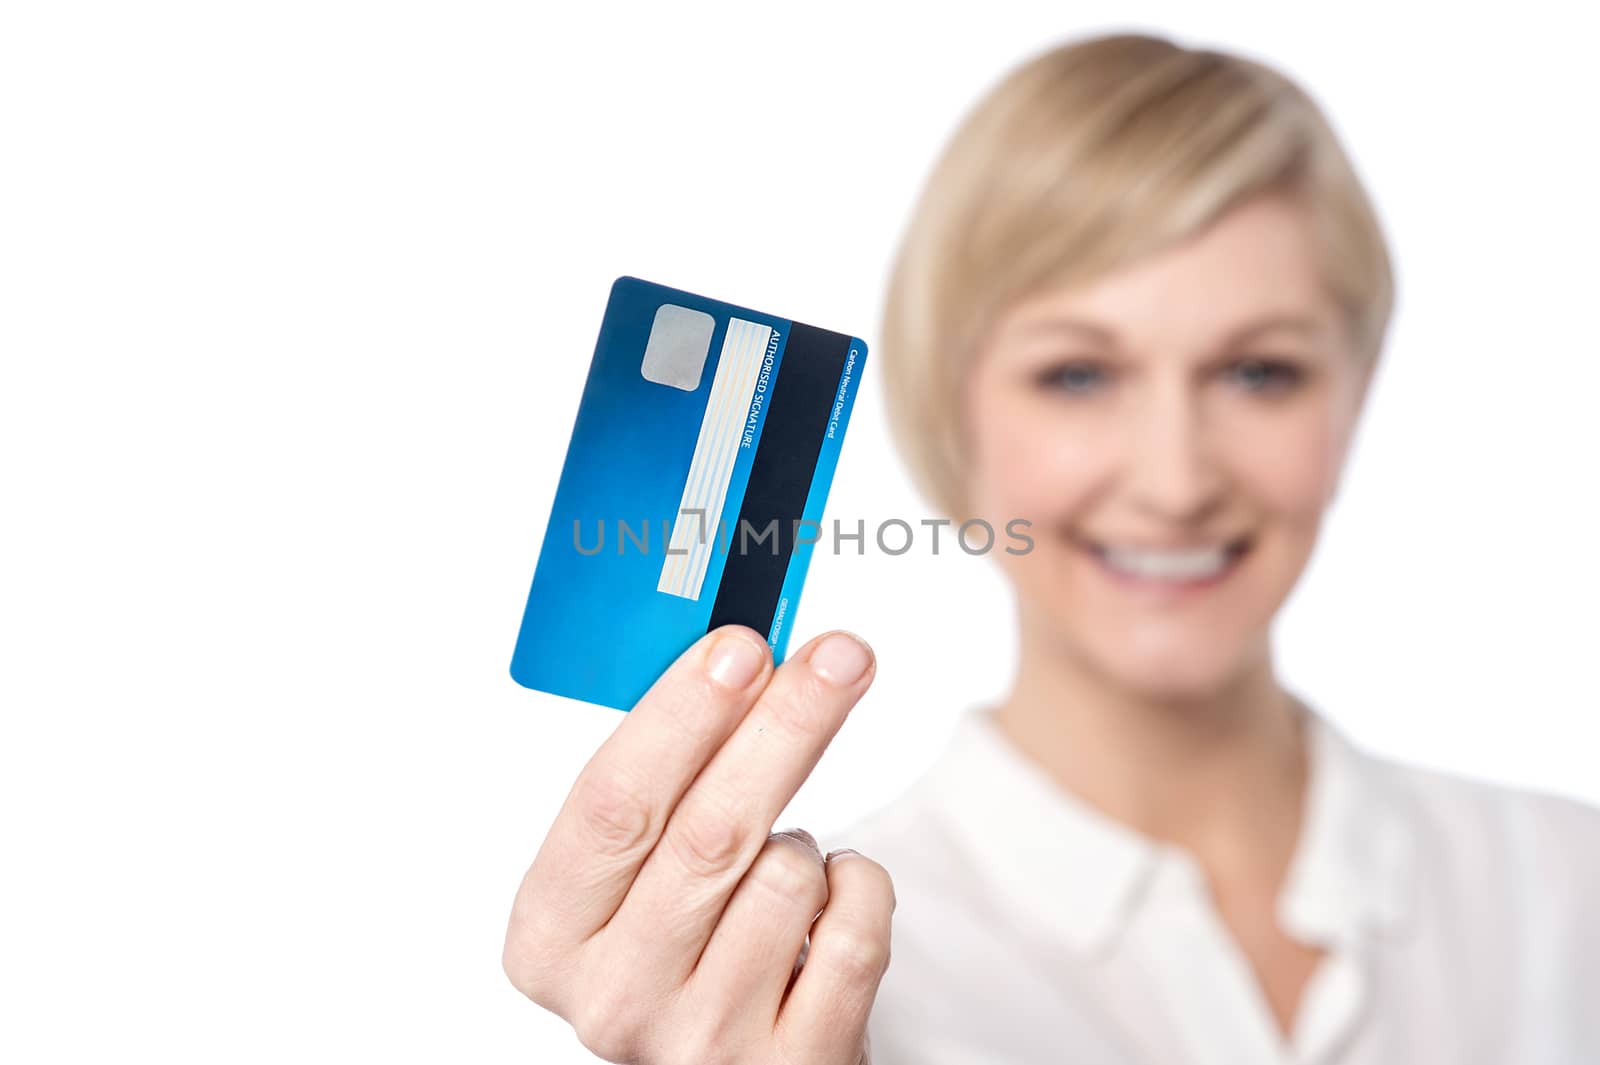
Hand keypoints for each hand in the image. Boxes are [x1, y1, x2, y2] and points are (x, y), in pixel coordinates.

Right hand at [503, 624, 893, 1064]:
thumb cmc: (682, 952)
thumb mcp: (630, 880)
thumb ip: (658, 787)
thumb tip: (733, 659)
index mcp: (551, 939)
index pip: (611, 805)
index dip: (680, 718)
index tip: (739, 650)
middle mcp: (615, 999)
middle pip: (708, 832)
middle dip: (782, 726)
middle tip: (836, 659)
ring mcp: (704, 1041)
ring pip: (788, 878)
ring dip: (807, 841)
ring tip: (782, 864)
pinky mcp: (793, 1064)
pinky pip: (855, 934)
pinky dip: (859, 888)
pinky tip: (829, 900)